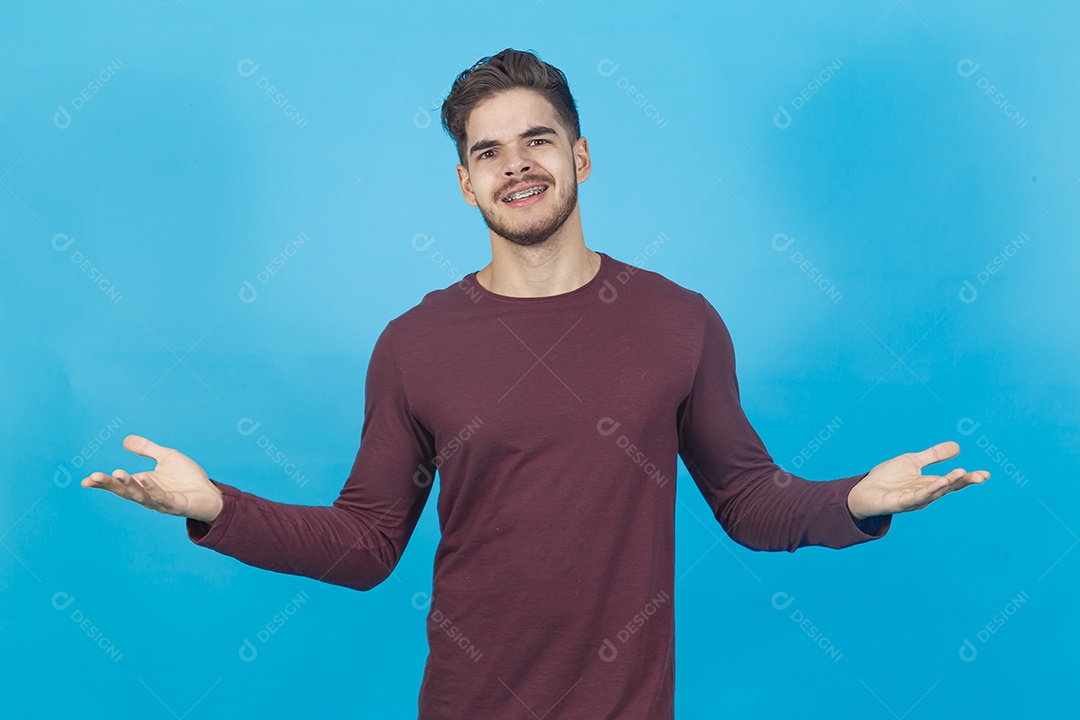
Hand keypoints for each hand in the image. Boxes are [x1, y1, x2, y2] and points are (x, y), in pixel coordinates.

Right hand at [81, 435, 223, 523]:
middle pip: (124, 491)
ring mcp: (161, 502)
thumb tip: (125, 439)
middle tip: (93, 477)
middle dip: (109, 484)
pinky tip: (144, 479)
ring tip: (117, 473)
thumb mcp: (166, 457)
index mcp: (143, 485)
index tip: (84, 481)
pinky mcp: (176, 505)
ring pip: (140, 495)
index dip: (102, 484)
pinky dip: (152, 489)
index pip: (118, 486)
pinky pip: (162, 497)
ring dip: (128, 485)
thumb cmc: (187, 478)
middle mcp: (148, 496)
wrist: (210, 493)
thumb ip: (147, 449)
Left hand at [847, 440, 987, 519]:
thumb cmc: (888, 478)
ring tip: (961, 473)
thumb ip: (933, 455)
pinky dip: (930, 490)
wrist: (864, 489)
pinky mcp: (901, 503)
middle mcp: (925, 493)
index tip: (987, 474)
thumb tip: (958, 446)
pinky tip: (940, 482)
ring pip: (935, 491)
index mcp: (929, 484)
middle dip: (964, 482)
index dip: (969, 478)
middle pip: (948, 487)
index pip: (953, 481)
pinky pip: (918, 496)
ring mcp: (914, 499)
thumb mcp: (913, 461)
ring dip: (948, 483)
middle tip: (980, 476)